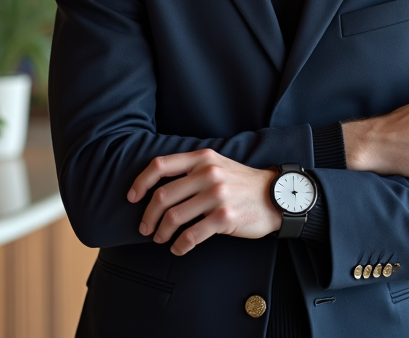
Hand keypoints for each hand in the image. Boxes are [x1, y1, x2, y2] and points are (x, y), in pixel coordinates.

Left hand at [127, 148, 281, 255]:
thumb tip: (158, 188)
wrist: (276, 197)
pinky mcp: (225, 217)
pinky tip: (178, 248)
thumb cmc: (242, 183)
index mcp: (202, 159)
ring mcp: (217, 195)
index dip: (140, 182)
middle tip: (145, 228)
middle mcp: (208, 174)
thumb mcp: (218, 165)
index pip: (160, 165)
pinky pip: (192, 235)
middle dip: (148, 216)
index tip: (132, 198)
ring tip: (161, 239)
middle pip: (162, 196)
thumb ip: (192, 170)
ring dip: (161, 233)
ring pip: (174, 217)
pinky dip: (180, 245)